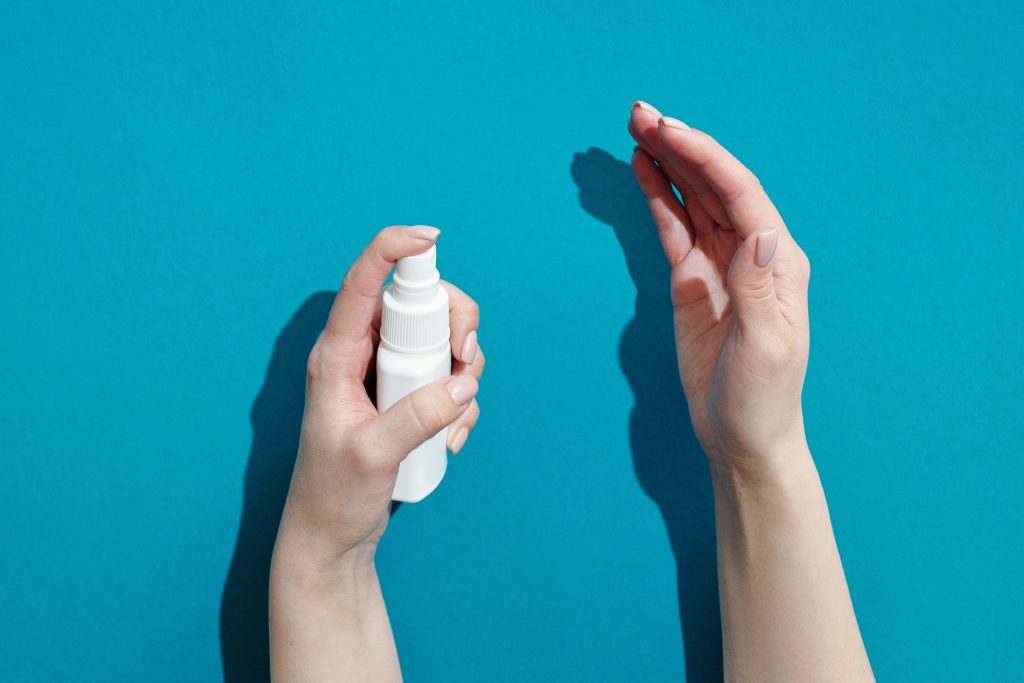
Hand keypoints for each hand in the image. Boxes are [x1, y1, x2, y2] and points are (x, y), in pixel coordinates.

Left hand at [273, 225, 484, 574]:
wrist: (333, 537)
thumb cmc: (333, 496)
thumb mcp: (371, 456)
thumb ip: (416, 417)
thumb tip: (463, 385)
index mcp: (336, 356)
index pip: (361, 284)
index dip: (391, 250)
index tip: (428, 237)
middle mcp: (362, 356)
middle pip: (420, 306)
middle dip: (456, 327)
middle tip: (466, 363)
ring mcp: (387, 376)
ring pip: (442, 340)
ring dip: (464, 374)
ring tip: (452, 426)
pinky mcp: (407, 398)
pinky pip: (449, 379)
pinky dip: (460, 403)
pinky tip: (449, 440)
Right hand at [628, 102, 810, 474]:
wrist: (742, 436)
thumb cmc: (763, 397)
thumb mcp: (767, 347)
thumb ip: (758, 287)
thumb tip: (759, 232)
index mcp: (778, 262)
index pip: (741, 193)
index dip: (705, 157)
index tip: (669, 131)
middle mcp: (752, 253)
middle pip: (715, 185)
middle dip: (681, 146)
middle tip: (640, 113)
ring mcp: (719, 265)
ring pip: (693, 200)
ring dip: (668, 163)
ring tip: (637, 128)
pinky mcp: (692, 282)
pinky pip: (674, 230)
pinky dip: (659, 199)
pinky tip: (644, 170)